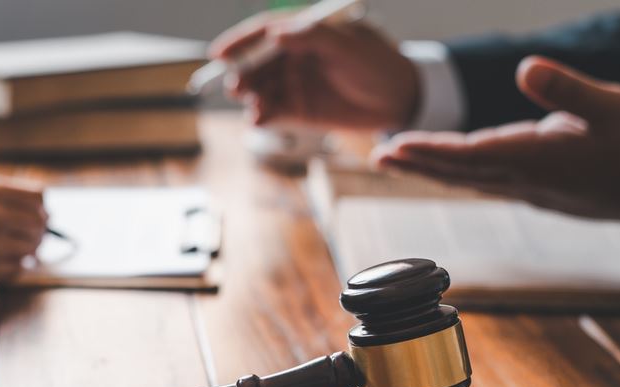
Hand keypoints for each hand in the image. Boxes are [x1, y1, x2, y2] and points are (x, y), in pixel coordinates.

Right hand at [0, 174, 46, 292]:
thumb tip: (37, 208)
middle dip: (37, 233)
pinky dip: (12, 270)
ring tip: (10, 254)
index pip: (39, 198)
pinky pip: (14, 272)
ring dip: (26, 254)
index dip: (40, 210)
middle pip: (39, 225)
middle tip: (27, 241)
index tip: (34, 217)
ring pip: (31, 251)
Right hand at [210, 12, 418, 129]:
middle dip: (243, 74)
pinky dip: (263, 116)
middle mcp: (294, 56)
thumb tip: (274, 33)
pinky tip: (259, 120)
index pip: (264, 32)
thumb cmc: (379, 64)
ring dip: (252, 97)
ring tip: (253, 107)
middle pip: (257, 63)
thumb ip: (312, 38)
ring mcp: (294, 84)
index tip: (219, 53)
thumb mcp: (348, 46)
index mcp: (303, 32)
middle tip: (236, 87)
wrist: (400, 100)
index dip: (240, 41)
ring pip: (262, 89)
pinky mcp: (299, 110)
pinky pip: (274, 112)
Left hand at [374, 56, 619, 219]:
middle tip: (377, 155)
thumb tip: (524, 68)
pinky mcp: (536, 190)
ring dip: (429, 170)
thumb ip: (566, 89)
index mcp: (538, 157)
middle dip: (416, 163)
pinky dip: (456, 175)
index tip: (397, 145)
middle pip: (458, 172)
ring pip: (467, 180)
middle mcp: (525, 178)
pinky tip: (443, 171)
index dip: (431, 150)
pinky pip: (484, 183)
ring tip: (396, 160)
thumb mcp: (612, 106)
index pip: (471, 154)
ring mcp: (529, 188)